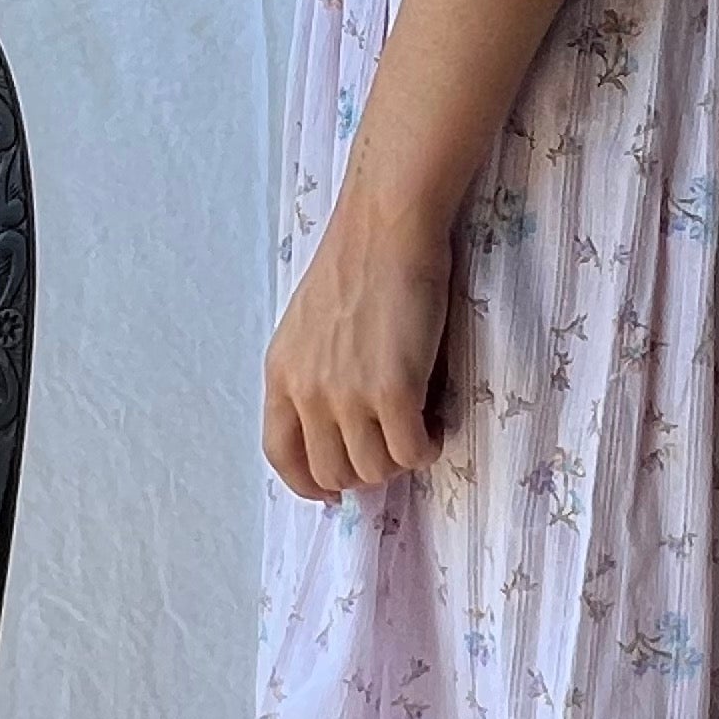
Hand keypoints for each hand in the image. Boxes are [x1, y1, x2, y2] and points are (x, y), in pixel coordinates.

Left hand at [262, 188, 452, 502]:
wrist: (387, 226)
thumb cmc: (359, 262)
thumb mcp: (309, 324)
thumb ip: (314, 373)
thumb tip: (341, 423)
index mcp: (281, 375)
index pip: (281, 455)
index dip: (308, 483)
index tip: (332, 492)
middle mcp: (308, 392)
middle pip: (333, 472)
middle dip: (367, 471)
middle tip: (394, 446)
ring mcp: (349, 395)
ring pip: (375, 469)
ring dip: (401, 458)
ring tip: (419, 427)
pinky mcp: (393, 391)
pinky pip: (412, 451)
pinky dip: (428, 446)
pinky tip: (437, 422)